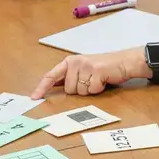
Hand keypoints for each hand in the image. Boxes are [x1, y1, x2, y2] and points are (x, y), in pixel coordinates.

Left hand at [31, 49, 145, 98]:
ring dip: (90, 90)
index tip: (34, 97)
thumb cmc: (103, 68)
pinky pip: (92, 90)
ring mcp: (86, 66)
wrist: (123, 62)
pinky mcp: (97, 71)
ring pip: (80, 91)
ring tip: (98, 80)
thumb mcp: (82, 69)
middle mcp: (75, 62)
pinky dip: (99, 89)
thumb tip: (53, 86)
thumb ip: (68, 76)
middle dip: (80, 90)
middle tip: (91, 80)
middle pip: (69, 89)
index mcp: (69, 62)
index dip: (42, 87)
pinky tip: (104, 80)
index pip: (51, 75)